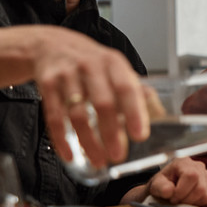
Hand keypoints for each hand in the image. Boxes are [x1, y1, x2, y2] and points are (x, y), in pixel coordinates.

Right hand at [31, 26, 148, 167]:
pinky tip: (70, 154)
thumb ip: (135, 91)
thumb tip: (158, 115)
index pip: (127, 88)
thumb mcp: (116, 69)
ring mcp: (67, 75)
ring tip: (98, 160)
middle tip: (118, 155)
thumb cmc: (92, 63)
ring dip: (88, 141)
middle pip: (102, 103)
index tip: (140, 135)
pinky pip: (54, 116)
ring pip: (77, 114)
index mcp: (114, 63)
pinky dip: (62, 139)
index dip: (134, 113)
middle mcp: (91, 66)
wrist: (53, 45)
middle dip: (111, 133)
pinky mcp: (47, 84)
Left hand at [128, 157, 206, 206]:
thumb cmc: (162, 184)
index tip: (173, 198)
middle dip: (187, 200)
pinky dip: (200, 204)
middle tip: (177, 202)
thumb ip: (160, 187)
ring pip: (206, 195)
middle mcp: (198, 166)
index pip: (191, 176)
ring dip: (193, 203)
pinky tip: (191, 201)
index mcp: (184, 162)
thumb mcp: (156, 184)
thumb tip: (169, 191)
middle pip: (200, 188)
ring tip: (183, 201)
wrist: (167, 185)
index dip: (182, 191)